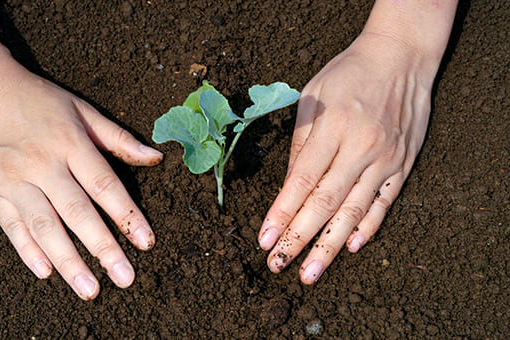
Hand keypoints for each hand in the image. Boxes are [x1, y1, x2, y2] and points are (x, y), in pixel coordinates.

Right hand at [0, 56, 162, 298]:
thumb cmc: (37, 99)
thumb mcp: (81, 109)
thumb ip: (118, 138)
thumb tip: (156, 158)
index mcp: (69, 142)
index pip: (105, 185)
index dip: (127, 216)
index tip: (146, 242)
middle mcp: (42, 163)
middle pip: (77, 212)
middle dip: (104, 248)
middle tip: (125, 278)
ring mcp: (13, 179)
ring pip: (45, 226)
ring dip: (68, 260)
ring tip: (89, 288)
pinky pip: (11, 226)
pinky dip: (28, 250)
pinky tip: (47, 272)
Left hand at [258, 32, 439, 283]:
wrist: (400, 57)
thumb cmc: (347, 73)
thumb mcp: (313, 97)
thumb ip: (300, 143)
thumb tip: (288, 188)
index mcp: (332, 128)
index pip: (301, 181)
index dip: (281, 214)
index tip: (264, 240)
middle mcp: (360, 147)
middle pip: (325, 203)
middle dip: (299, 238)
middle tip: (279, 264)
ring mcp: (385, 158)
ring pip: (353, 211)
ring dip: (330, 245)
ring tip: (310, 272)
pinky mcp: (402, 165)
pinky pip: (384, 202)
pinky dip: (369, 227)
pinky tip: (352, 247)